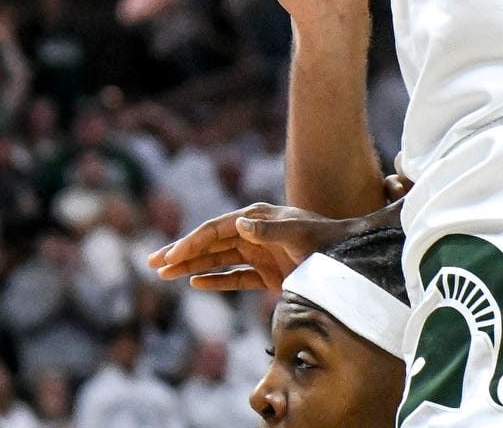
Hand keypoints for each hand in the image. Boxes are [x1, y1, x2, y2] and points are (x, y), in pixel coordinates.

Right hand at [146, 201, 363, 290]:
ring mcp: (258, 253)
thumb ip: (269, 230)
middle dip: (181, 252)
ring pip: (217, 261)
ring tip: (164, 275)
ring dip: (192, 267)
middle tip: (152, 262)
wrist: (350, 257)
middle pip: (209, 243)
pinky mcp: (267, 273)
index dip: (191, 242)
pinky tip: (195, 284)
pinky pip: (234, 277)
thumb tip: (239, 223)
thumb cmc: (325, 242)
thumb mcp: (298, 235)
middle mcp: (252, 233)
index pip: (215, 230)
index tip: (170, 256)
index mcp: (255, 218)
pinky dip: (215, 281)